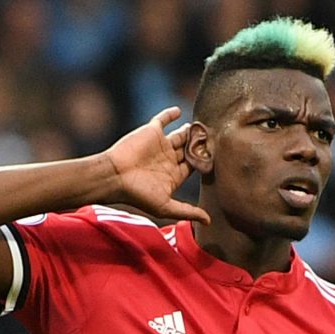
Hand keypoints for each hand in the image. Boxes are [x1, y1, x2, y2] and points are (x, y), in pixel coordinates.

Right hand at [105, 107, 210, 223]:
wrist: (114, 176)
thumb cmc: (137, 194)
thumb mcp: (166, 206)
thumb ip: (188, 211)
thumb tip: (209, 222)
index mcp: (173, 175)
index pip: (194, 166)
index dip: (204, 161)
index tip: (219, 156)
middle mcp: (168, 159)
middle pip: (189, 149)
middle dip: (200, 145)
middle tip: (216, 137)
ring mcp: (160, 145)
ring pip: (180, 135)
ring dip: (191, 131)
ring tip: (203, 125)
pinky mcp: (151, 132)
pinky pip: (162, 120)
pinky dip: (170, 114)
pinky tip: (180, 111)